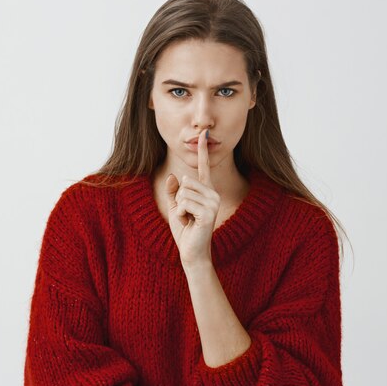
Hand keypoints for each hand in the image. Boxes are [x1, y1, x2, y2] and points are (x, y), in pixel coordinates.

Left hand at [165, 129, 220, 268]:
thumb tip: (174, 176)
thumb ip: (173, 192)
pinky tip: (189, 223)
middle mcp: (212, 193)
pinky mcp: (209, 212)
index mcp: (205, 190)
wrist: (192, 252)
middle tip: (187, 214)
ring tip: (189, 219)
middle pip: (185, 181)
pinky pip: (184, 203)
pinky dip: (181, 215)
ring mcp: (212, 202)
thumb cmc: (185, 231)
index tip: (204, 133)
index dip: (203, 150)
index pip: (203, 167)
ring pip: (183, 192)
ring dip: (179, 208)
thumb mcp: (175, 208)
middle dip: (179, 199)